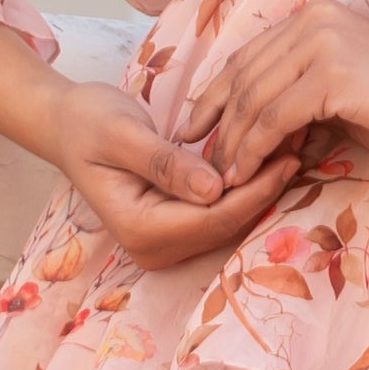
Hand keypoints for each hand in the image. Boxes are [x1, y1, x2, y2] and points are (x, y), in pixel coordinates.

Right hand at [44, 76, 302, 268]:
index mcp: (138, 229)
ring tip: (293, 145)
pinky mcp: (175, 227)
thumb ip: (165, 163)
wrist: (66, 123)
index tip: (288, 152)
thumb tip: (214, 189)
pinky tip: (268, 156)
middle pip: (226, 224)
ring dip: (260, 187)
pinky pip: (219, 212)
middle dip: (265, 188)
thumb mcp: (121, 134)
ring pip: (228, 220)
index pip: (213, 217)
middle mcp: (153, 247)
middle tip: (302, 143)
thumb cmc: (87, 122)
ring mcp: (165, 242)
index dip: (254, 189)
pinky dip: (244, 186)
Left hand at [191, 0, 368, 182]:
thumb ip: (300, 97)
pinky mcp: (334, 76)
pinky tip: (248, 175)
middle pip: (243, 77)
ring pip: (253, 100)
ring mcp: (324, 44)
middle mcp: (313, 20)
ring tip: (223, 179)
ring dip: (233, 144)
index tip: (194, 130)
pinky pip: (275, 119)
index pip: (247, 57)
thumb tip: (257, 129)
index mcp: (315, 17)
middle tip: (203, 164)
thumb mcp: (343, 95)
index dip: (213, 95)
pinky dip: (255, 150)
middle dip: (217, 125)